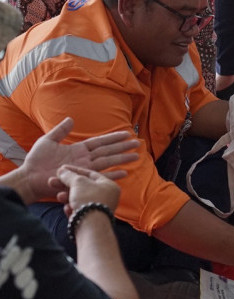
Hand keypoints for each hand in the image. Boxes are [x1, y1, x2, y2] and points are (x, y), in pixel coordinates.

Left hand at [21, 118, 137, 202]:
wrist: (29, 178)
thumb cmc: (35, 161)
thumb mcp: (47, 141)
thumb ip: (60, 131)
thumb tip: (71, 119)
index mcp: (78, 149)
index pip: (100, 142)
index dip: (113, 138)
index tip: (126, 133)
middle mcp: (84, 159)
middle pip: (108, 151)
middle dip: (123, 148)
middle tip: (138, 144)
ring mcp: (84, 169)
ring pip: (108, 162)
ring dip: (122, 159)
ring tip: (136, 157)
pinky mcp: (82, 179)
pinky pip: (99, 177)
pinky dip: (112, 175)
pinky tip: (124, 172)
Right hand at [55, 165, 121, 216]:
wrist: (91, 226)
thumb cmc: (89, 200)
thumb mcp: (78, 183)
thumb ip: (69, 176)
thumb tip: (62, 171)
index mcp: (109, 185)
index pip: (90, 174)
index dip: (74, 170)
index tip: (61, 169)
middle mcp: (107, 197)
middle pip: (83, 187)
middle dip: (66, 185)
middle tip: (52, 182)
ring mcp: (99, 209)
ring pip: (80, 199)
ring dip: (67, 197)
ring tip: (59, 197)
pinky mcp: (91, 220)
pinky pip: (79, 211)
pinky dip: (72, 209)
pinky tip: (68, 209)